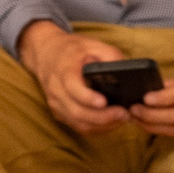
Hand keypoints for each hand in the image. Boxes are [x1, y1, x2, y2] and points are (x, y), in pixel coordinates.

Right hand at [17, 21, 130, 135]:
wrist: (46, 53)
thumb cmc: (73, 50)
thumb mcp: (92, 44)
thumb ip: (110, 56)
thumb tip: (127, 74)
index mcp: (63, 70)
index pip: (72, 87)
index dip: (87, 97)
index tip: (104, 101)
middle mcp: (56, 89)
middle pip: (77, 111)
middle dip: (103, 117)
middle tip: (124, 113)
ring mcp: (56, 103)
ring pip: (79, 123)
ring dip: (102, 125)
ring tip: (122, 119)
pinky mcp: (59, 113)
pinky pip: (78, 126)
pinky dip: (97, 128)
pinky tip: (111, 122)